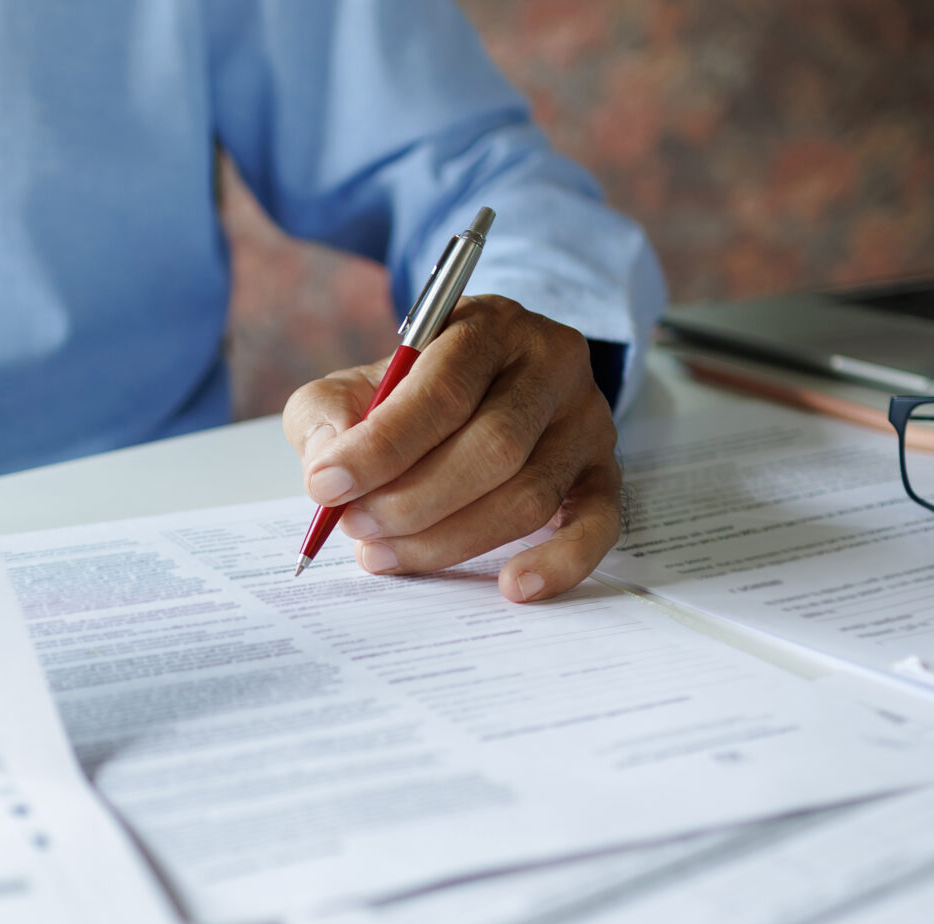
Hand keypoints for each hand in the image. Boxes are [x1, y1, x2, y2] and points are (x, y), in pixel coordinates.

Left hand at [282, 295, 619, 602]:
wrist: (488, 386)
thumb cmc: (414, 393)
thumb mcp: (356, 383)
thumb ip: (327, 415)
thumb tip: (328, 465)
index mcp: (488, 326)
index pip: (442, 389)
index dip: (382, 446)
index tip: (327, 486)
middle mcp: (551, 365)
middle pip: (493, 447)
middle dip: (412, 502)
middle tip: (358, 528)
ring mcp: (587, 421)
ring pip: (530, 495)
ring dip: (450, 539)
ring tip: (385, 554)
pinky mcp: (605, 472)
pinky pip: (599, 526)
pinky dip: (559, 563)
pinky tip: (513, 586)